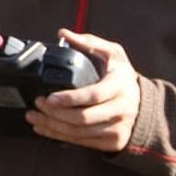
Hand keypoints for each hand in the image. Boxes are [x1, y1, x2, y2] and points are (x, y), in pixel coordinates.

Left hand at [26, 29, 139, 151]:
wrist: (142, 103)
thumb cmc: (121, 76)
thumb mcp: (112, 54)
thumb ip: (88, 43)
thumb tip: (63, 34)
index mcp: (120, 85)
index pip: (93, 95)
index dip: (69, 99)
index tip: (48, 97)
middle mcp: (122, 109)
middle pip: (83, 118)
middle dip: (55, 114)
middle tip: (37, 104)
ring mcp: (118, 128)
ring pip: (79, 133)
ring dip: (52, 126)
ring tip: (33, 117)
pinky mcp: (112, 142)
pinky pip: (81, 142)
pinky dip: (59, 136)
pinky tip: (44, 128)